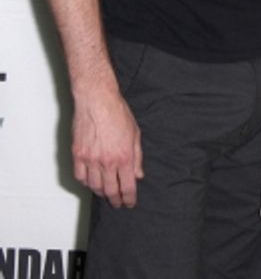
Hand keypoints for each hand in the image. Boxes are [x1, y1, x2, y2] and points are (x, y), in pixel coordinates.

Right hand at [72, 89, 142, 207]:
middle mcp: (106, 161)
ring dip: (101, 192)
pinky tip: (91, 182)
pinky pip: (80, 176)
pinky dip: (86, 182)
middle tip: (118, 203)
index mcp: (124, 156)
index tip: (129, 203)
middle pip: (110, 190)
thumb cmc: (118, 114)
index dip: (129, 198)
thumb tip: (138, 175)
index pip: (127, 186)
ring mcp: (90, 159)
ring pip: (94, 186)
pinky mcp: (77, 154)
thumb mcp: (135, 134)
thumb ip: (137, 157)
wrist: (97, 101)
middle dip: (115, 200)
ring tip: (106, 193)